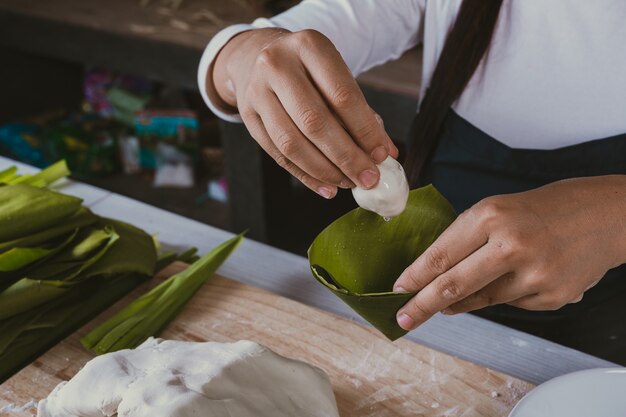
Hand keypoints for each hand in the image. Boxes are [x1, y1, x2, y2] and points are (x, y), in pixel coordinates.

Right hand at [210, 28, 397, 198]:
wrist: (259, 57)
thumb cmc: (309, 71)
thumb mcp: (337, 76)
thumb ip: (362, 113)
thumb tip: (386, 154)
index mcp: (309, 46)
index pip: (342, 95)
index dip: (364, 130)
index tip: (381, 155)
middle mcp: (277, 65)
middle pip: (315, 122)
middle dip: (346, 156)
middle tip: (367, 178)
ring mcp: (257, 91)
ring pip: (292, 143)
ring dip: (324, 170)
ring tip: (347, 182)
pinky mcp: (248, 116)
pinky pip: (278, 154)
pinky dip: (305, 175)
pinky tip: (326, 187)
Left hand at [393, 176, 625, 330]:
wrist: (603, 216)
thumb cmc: (541, 209)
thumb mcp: (496, 210)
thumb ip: (464, 242)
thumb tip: (434, 281)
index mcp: (491, 217)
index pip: (440, 255)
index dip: (415, 277)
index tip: (397, 290)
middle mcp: (512, 246)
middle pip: (453, 286)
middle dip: (422, 306)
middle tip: (403, 319)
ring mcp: (535, 275)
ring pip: (480, 300)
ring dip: (462, 300)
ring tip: (462, 290)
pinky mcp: (552, 297)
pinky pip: (510, 304)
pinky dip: (505, 294)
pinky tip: (520, 276)